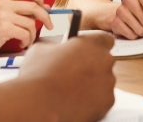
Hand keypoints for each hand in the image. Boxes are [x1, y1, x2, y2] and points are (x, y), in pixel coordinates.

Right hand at [0, 0, 52, 58]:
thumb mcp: (5, 14)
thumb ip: (23, 10)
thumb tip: (46, 7)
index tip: (44, 7)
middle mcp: (4, 5)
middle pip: (34, 6)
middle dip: (45, 17)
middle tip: (49, 25)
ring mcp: (4, 16)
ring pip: (31, 24)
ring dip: (33, 35)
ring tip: (27, 40)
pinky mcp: (4, 29)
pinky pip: (25, 34)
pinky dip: (27, 41)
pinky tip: (22, 43)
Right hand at [0, 33, 116, 121]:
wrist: (36, 103)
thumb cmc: (35, 74)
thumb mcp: (41, 49)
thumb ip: (54, 44)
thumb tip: (53, 43)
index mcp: (91, 44)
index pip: (104, 38)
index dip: (93, 45)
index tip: (86, 52)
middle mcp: (104, 62)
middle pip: (104, 61)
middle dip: (91, 66)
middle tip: (74, 74)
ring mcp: (106, 84)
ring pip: (102, 81)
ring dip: (90, 84)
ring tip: (70, 90)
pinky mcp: (104, 104)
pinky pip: (100, 99)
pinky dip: (90, 100)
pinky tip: (73, 102)